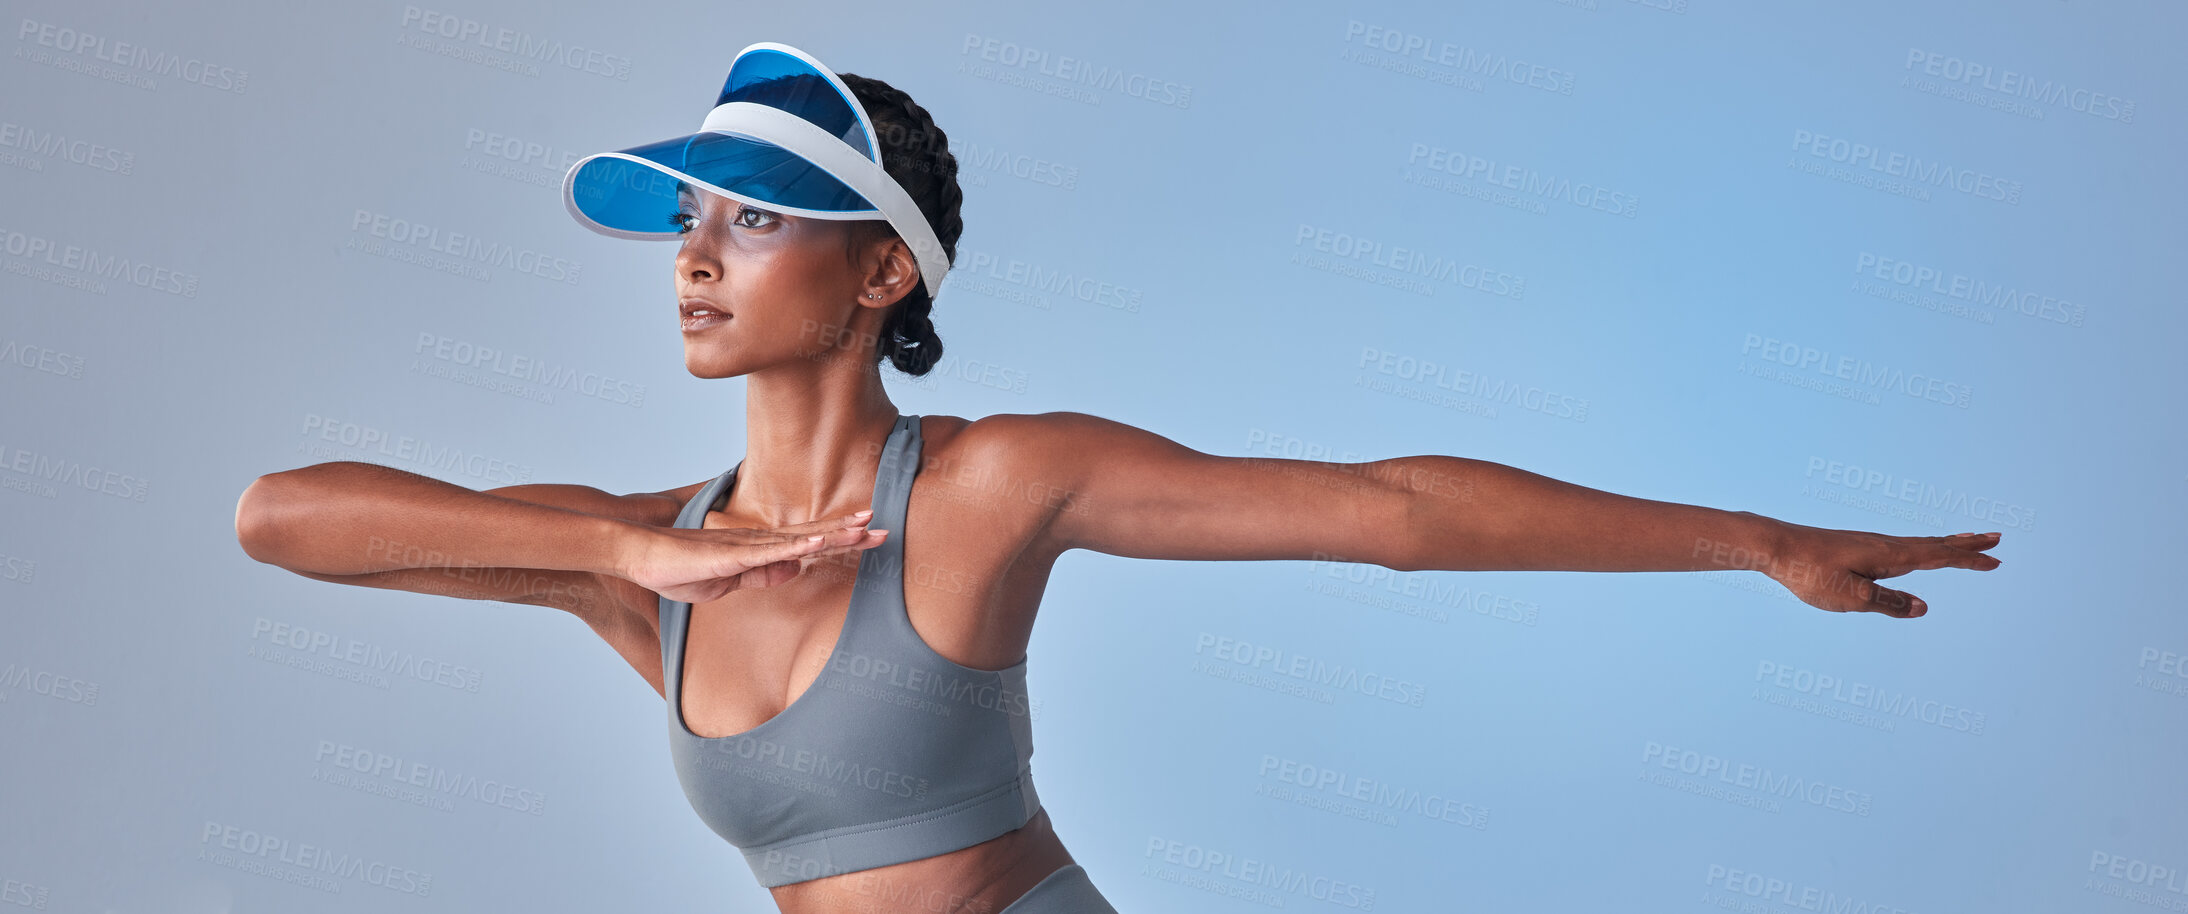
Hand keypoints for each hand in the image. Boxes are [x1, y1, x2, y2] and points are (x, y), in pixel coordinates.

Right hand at [621, 510, 888, 603]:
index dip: (841, 538)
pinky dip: (798, 546)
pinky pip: (771, 552)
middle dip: (851, 531)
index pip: (809, 542)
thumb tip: (795, 569)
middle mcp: (760, 542)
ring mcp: (748, 546)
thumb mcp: (729, 580)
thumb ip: (762, 574)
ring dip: (834, 533)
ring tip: (865, 527)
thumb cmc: (680, 569)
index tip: (870, 535)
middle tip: (884, 528)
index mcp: (760, 550)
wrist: (642, 557)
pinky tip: (820, 542)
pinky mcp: (733, 555)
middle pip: (814, 534)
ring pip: (800, 538)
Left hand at [1755, 519, 2000, 617]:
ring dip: (1947, 542)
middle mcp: (1885, 545)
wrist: (1774, 547)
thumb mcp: (1851, 597)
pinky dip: (1920, 545)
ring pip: (1918, 543)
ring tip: (1966, 539)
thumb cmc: (1810, 573)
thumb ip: (1888, 604)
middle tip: (1996, 538)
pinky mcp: (1856, 546)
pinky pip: (1900, 545)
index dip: (1969, 559)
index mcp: (1890, 556)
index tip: (1996, 559)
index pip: (1939, 557)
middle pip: (1935, 544)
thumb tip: (1924, 608)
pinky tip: (1914, 552)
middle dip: (1967, 544)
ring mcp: (1870, 543)